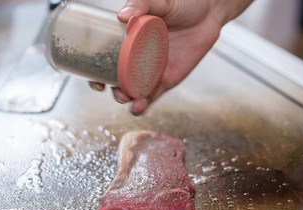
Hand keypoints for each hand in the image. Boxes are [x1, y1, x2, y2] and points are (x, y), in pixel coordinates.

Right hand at [90, 0, 251, 114]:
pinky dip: (144, 104)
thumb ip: (142, 4)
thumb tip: (122, 15)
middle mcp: (138, 58)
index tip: (94, 81)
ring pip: (135, 91)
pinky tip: (139, 106)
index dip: (97, 73)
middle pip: (119, 80)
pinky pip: (153, 95)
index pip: (107, 60)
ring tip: (129, 99)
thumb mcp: (160, 1)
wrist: (208, 11)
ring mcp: (152, 70)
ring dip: (128, 100)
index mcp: (130, 41)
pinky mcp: (168, 78)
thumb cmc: (183, 4)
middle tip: (116, 91)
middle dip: (113, 91)